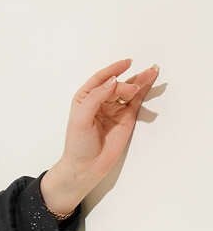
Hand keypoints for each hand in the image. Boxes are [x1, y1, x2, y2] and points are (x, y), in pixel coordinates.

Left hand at [55, 58, 160, 200]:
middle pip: (117, 84)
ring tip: (152, 72)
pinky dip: (144, 90)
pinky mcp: (126, 118)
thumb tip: (114, 80)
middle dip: (126, 84)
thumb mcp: (82, 117)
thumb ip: (96, 97)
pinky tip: (151, 80)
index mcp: (85, 97)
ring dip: (140, 80)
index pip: (101, 78)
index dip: (114, 69)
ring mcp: (114, 109)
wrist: (86, 167)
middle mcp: (101, 100)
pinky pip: (136, 101)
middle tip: (131, 90)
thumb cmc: (78, 145)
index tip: (126, 63)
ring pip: (129, 90)